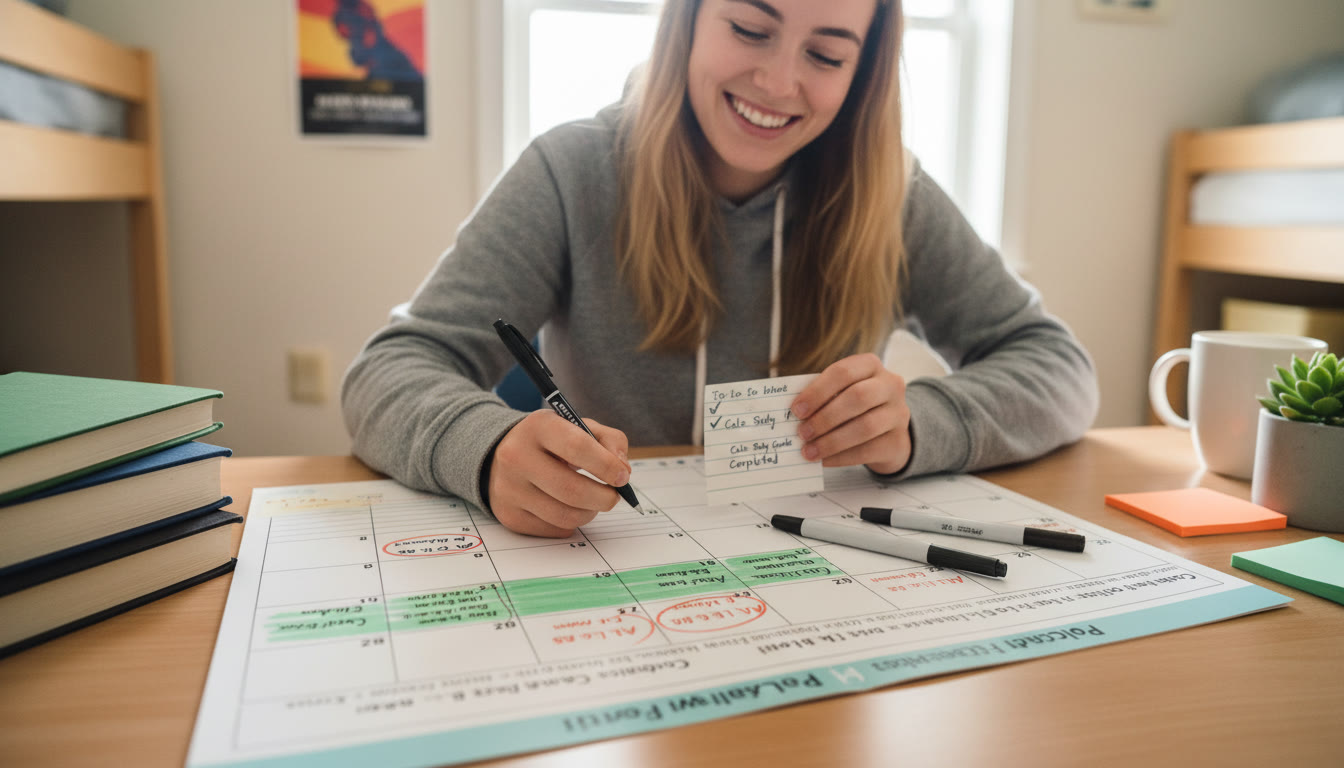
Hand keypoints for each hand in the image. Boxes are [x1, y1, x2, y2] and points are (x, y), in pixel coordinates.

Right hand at [487, 410, 631, 536]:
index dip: (606, 465)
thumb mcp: (579, 427)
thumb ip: (609, 441)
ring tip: (593, 502)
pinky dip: (571, 523)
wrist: (505, 455)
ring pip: (564, 515)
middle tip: (614, 496)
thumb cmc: (552, 441)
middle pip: (571, 490)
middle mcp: (516, 456)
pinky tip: (569, 507)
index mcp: (538, 427)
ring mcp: (509, 489)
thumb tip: (623, 471)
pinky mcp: (509, 515)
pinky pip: (553, 529)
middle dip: (603, 498)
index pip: (577, 447)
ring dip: (590, 513)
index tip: (622, 477)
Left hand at [790, 353, 911, 473]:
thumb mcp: (842, 392)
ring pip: (865, 427)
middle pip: (857, 397)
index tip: (796, 410)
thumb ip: (822, 397)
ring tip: (809, 450)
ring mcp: (898, 414)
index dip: (817, 391)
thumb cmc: (856, 406)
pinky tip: (824, 461)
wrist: (888, 430)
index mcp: (871, 366)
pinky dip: (841, 457)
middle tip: (802, 432)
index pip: (843, 372)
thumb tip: (792, 415)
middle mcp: (890, 385)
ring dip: (831, 441)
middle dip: (825, 417)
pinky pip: (868, 450)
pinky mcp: (897, 441)